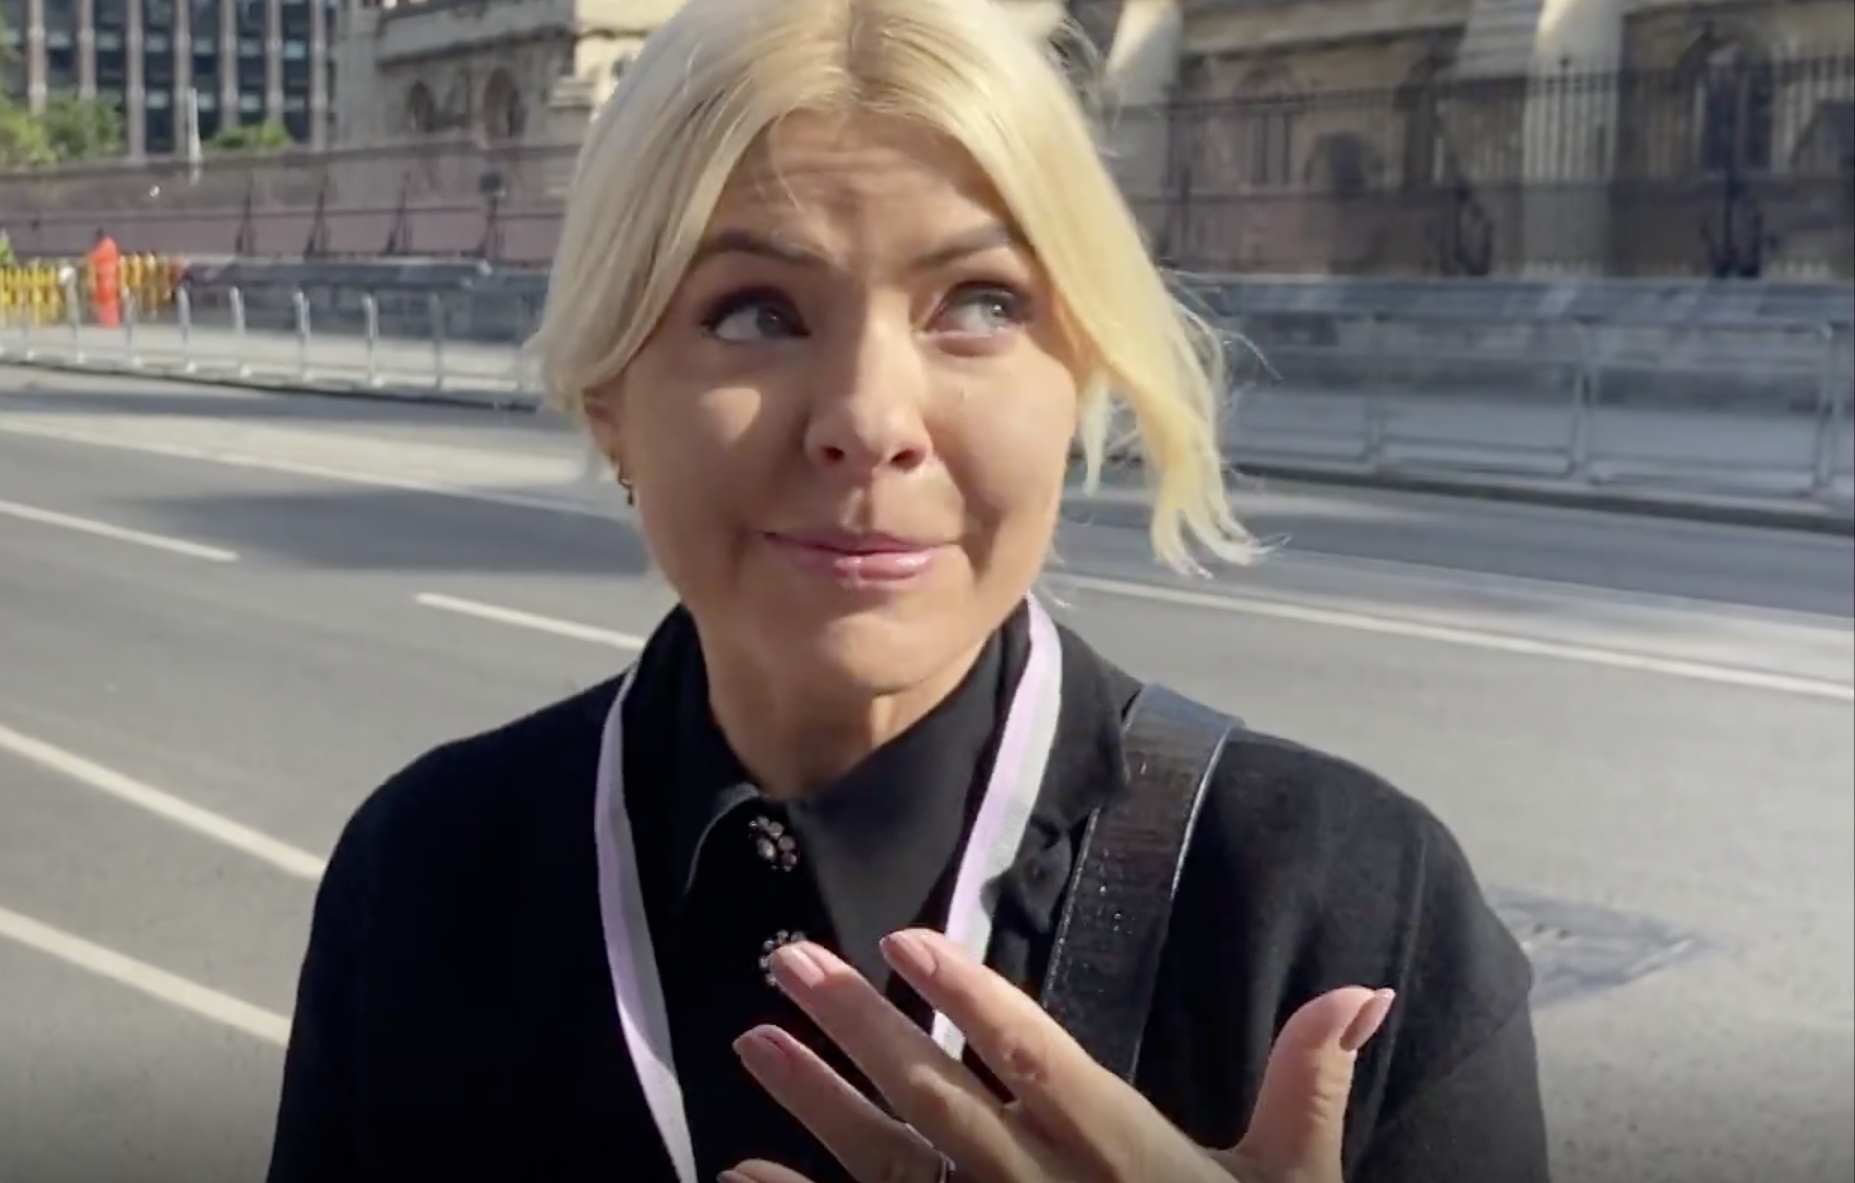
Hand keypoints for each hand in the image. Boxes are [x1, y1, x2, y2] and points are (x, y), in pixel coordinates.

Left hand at [728, 930, 1395, 1182]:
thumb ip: (1309, 1084)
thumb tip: (1360, 990)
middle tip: (787, 958)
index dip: (973, 1003)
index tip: (907, 941)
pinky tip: (741, 1168)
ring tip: (748, 1039)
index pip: (1037, 1063)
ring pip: (892, 1164)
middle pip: (940, 1100)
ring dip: (815, 1103)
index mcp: (1121, 1153)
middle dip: (862, 1026)